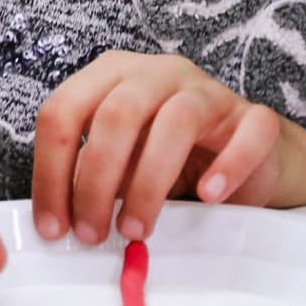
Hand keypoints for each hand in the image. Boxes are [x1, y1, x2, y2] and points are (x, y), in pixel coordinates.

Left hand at [31, 51, 305, 245]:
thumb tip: (59, 220)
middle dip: (96, 181)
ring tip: (137, 228)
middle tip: (93, 233)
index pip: (64, 110)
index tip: (52, 226)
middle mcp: (156, 72)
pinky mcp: (254, 118)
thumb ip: (90, 178)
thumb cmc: (171, 156)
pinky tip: (209, 196)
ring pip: (175, 122)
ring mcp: (208, 90)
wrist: (249, 153)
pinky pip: (246, 135)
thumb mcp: (120, 163)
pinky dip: (226, 167)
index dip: (51, 170)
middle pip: (116, 114)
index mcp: (111, 75)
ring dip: (149, 183)